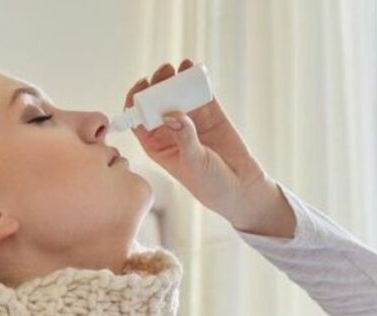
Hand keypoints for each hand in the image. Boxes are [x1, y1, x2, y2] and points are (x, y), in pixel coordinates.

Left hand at [123, 59, 275, 227]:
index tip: (141, 88)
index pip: (138, 120)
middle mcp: (170, 130)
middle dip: (156, 85)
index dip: (135, 102)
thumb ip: (183, 138)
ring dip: (174, 78)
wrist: (241, 186)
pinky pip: (198, 91)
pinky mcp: (209, 112)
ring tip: (179, 68)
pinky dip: (195, 78)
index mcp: (157, 146)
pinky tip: (193, 67)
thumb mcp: (193, 163)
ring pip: (176, 93)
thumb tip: (171, 113)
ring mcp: (190, 119)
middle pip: (156, 102)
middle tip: (163, 73)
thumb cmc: (210, 184)